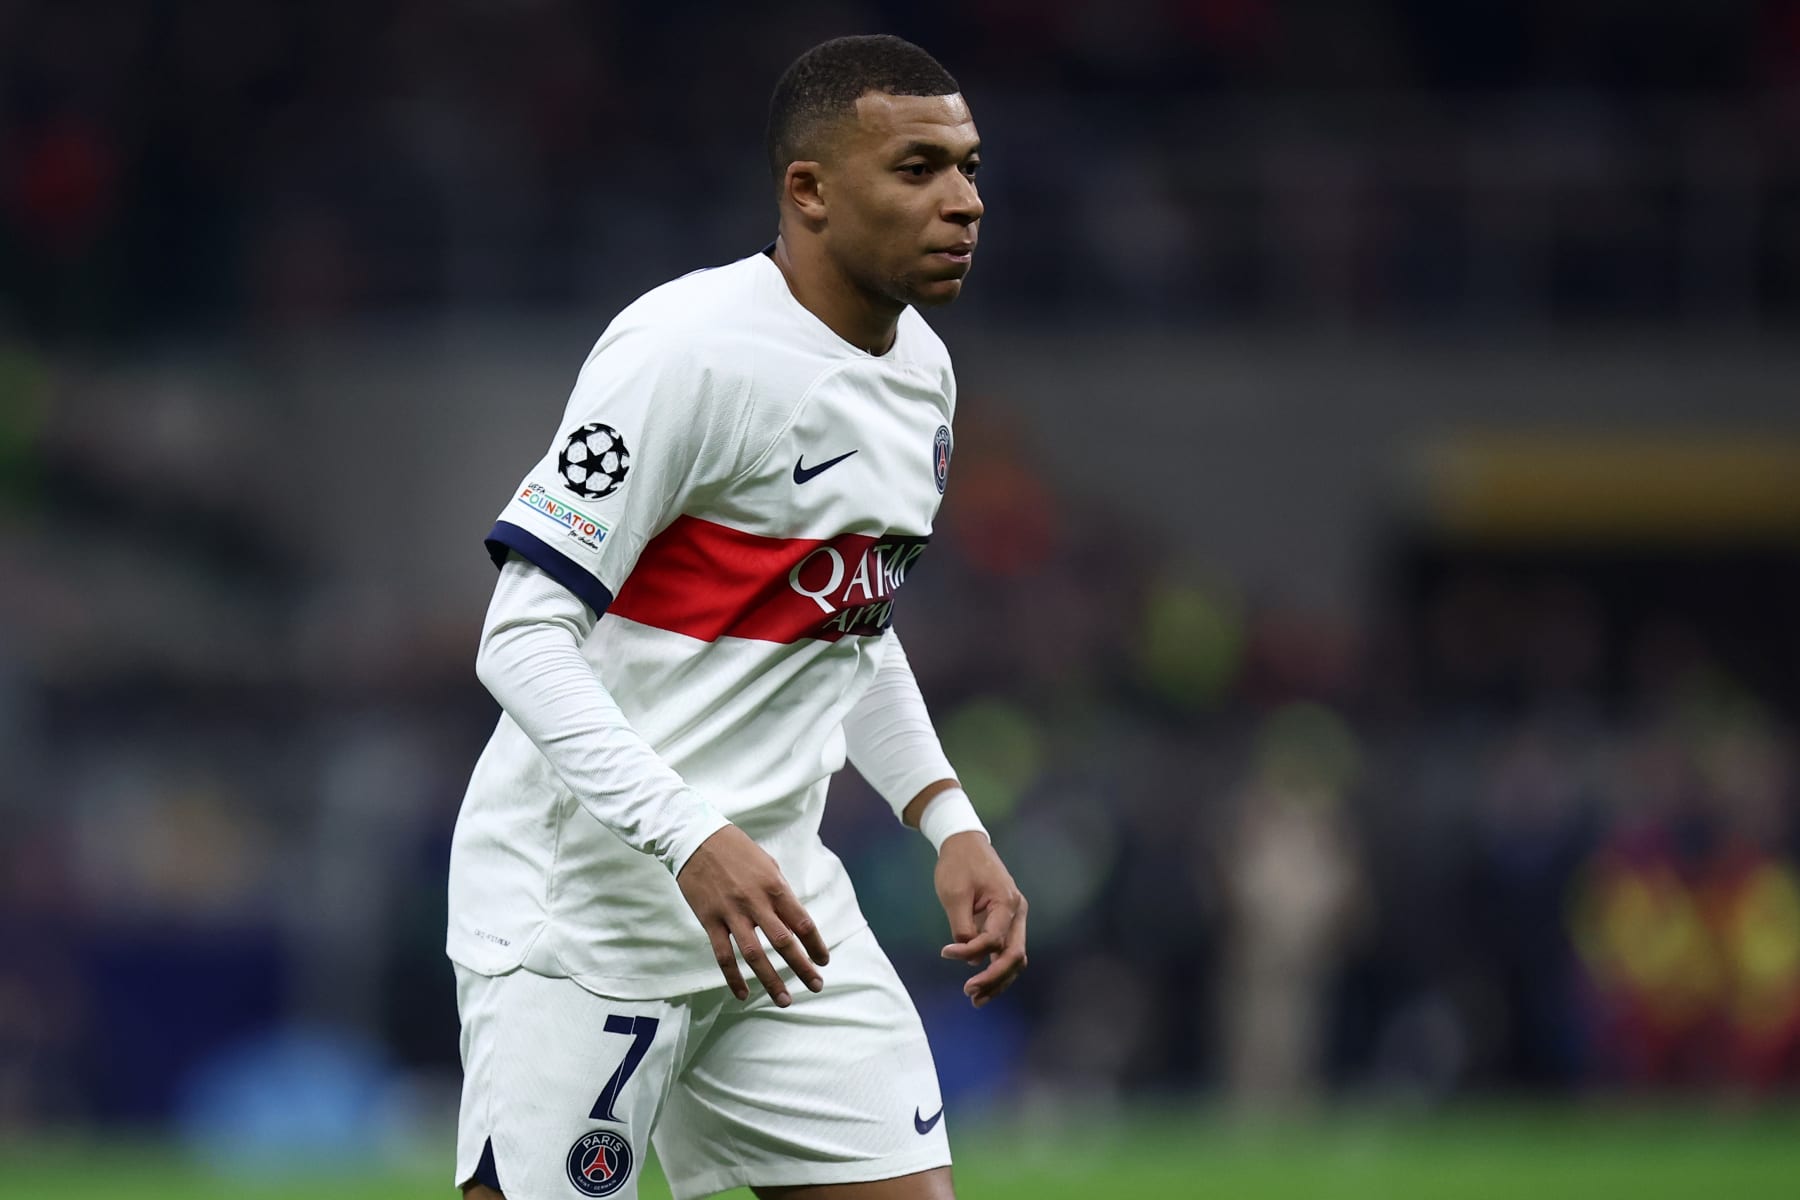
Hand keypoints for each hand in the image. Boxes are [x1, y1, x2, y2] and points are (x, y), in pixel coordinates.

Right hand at [677, 825, 828, 1005]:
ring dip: (771, 981)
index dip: (816, 945)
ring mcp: (732, 913)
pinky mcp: (710, 920)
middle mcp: (756, 902)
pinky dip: (734, 977)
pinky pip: (723, 955)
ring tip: (785, 1000)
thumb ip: (781, 892)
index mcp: (775, 887)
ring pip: (755, 955)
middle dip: (802, 968)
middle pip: (784, 943)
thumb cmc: (737, 849)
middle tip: (816, 986)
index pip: (802, 923)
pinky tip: (744, 993)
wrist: (696, 839)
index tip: (823, 961)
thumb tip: (792, 919)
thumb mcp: (768, 864)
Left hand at [935, 832, 1027, 1006]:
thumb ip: (962, 927)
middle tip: (969, 993)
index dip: (969, 952)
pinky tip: (983, 986)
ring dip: (998, 980)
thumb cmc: (958, 864)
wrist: (965, 843)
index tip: (945, 952)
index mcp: (1008, 902)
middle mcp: (1018, 911)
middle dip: (993, 978)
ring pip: (1015, 957)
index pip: (993, 940)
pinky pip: (1007, 950)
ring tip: (977, 1000)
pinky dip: (997, 968)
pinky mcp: (1007, 920)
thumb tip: (971, 958)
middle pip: (1014, 956)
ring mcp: (1015, 917)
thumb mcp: (954, 894)